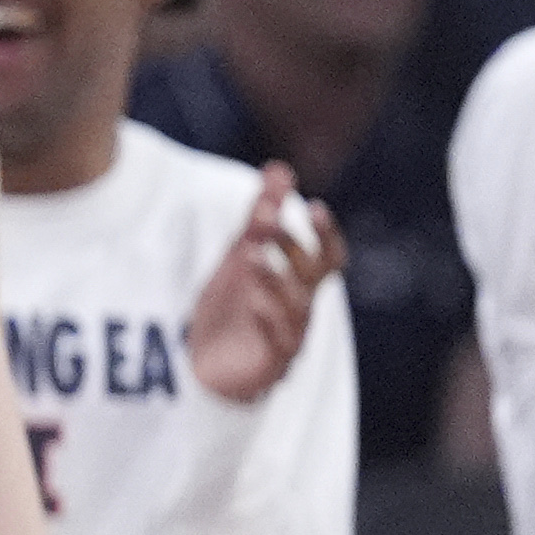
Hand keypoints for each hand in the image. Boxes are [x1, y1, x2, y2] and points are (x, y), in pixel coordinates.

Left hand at [183, 164, 344, 406]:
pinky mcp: (271, 363)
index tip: (314, 207)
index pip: (327, 257)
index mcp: (301, 283)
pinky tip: (251, 300)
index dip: (325, 234)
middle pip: (309, 276)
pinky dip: (266, 319)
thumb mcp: (242, 255)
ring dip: (274, 278)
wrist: (207, 365)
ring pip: (293, 307)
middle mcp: (302, 309)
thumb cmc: (234, 308)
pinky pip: (275, 340)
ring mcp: (290, 337)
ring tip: (252, 254)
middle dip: (291, 247)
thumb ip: (261, 215)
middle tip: (264, 222)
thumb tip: (280, 168)